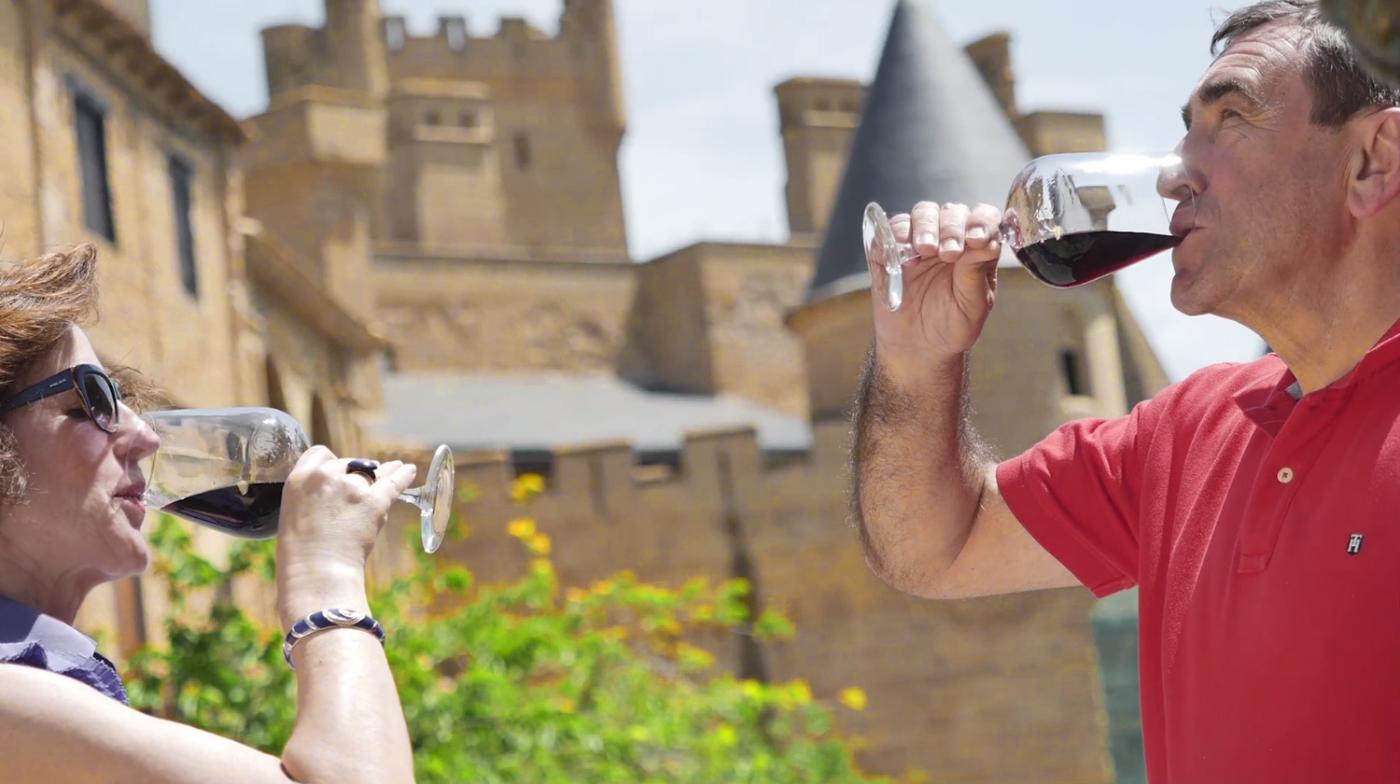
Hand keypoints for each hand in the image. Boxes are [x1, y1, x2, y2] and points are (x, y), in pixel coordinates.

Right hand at [275, 447, 415, 622]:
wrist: (317, 573)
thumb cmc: (301, 553)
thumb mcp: (293, 513)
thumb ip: (312, 495)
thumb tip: (335, 490)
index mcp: (300, 478)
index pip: (320, 454)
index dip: (332, 463)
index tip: (338, 473)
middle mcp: (325, 477)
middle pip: (348, 463)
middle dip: (353, 476)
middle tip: (355, 495)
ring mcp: (351, 488)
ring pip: (371, 474)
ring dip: (380, 474)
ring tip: (394, 468)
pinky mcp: (373, 502)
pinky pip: (392, 483)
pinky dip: (403, 476)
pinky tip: (408, 470)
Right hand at [870, 201, 1002, 362]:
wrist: (918, 348)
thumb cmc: (951, 326)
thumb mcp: (972, 305)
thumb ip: (976, 273)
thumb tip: (986, 242)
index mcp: (976, 248)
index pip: (984, 218)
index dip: (982, 221)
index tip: (976, 239)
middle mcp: (950, 238)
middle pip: (952, 212)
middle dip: (951, 228)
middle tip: (949, 252)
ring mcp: (919, 242)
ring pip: (923, 213)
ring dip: (925, 226)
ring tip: (925, 250)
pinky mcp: (891, 250)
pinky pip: (890, 231)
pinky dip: (894, 236)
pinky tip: (902, 255)